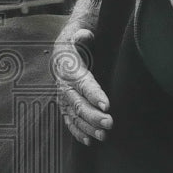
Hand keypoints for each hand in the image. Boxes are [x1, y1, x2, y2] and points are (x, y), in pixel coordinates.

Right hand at [54, 25, 112, 145]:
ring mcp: (63, 96)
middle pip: (77, 103)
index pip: (81, 82)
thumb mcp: (79, 31)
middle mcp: (63, 83)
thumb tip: (84, 35)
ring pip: (74, 114)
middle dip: (93, 115)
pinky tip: (89, 140)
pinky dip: (78, 131)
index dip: (93, 94)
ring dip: (88, 127)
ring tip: (104, 136)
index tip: (107, 105)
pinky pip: (70, 120)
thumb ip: (81, 35)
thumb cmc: (79, 38)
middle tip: (110, 123)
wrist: (67, 46)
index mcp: (67, 66)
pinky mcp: (66, 104)